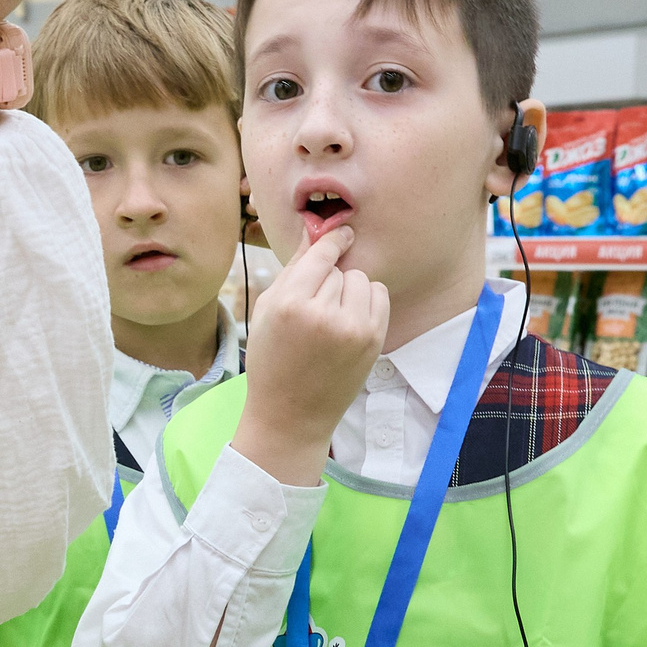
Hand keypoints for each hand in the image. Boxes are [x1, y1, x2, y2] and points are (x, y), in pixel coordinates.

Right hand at [233, 225, 388, 487]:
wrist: (291, 414)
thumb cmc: (271, 360)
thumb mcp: (266, 312)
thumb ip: (293, 269)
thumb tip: (315, 232)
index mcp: (289, 304)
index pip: (320, 255)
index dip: (332, 241)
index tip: (342, 233)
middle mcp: (324, 314)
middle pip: (339, 270)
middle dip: (328, 281)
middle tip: (313, 308)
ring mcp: (353, 329)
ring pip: (361, 280)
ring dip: (350, 291)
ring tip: (332, 316)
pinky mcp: (373, 340)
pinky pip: (379, 296)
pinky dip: (367, 302)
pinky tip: (350, 321)